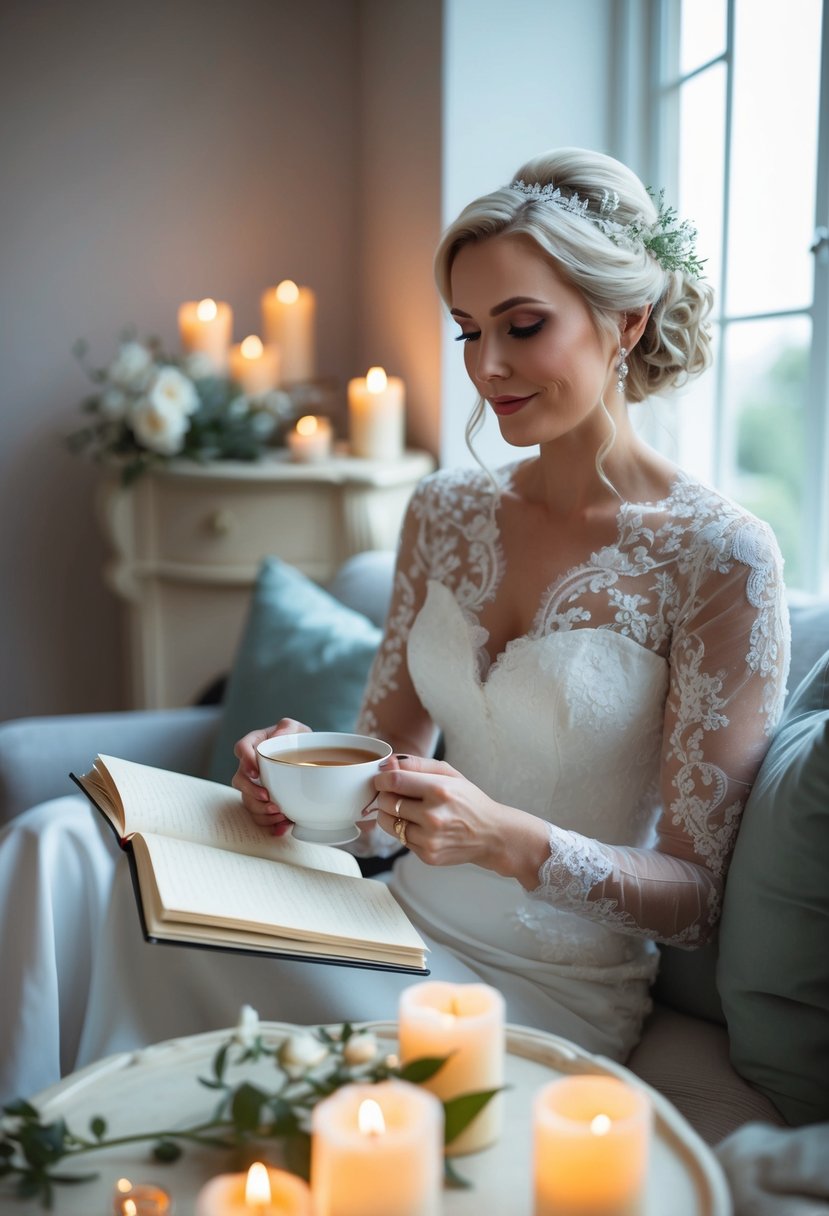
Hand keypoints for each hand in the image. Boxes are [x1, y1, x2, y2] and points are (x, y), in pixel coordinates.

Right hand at [232, 719, 310, 835]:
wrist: (308, 760)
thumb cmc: (298, 741)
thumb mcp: (296, 730)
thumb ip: (288, 727)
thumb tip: (278, 736)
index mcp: (255, 744)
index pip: (241, 748)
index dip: (245, 760)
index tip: (255, 772)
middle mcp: (250, 766)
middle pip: (239, 780)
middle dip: (251, 792)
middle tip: (268, 797)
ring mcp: (255, 785)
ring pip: (247, 801)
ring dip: (260, 811)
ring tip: (280, 814)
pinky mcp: (263, 801)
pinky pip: (259, 816)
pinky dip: (270, 825)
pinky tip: (282, 827)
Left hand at [373, 754, 527, 874]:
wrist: (491, 834)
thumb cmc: (469, 800)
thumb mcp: (449, 774)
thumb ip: (417, 764)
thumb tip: (388, 762)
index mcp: (439, 790)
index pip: (394, 781)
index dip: (382, 778)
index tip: (382, 778)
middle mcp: (433, 816)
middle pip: (387, 802)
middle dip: (385, 795)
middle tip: (395, 794)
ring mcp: (430, 839)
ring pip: (388, 822)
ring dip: (390, 813)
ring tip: (405, 809)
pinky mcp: (427, 855)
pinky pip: (400, 839)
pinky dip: (404, 830)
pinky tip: (420, 825)